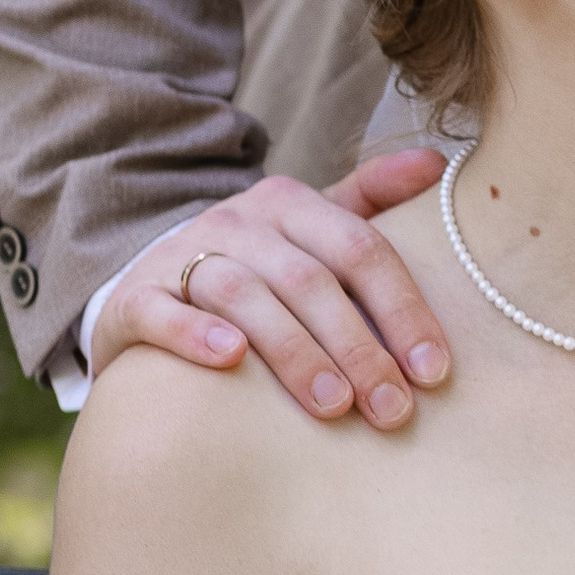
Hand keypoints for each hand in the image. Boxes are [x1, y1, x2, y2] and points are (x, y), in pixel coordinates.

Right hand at [91, 150, 453, 425]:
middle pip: (310, 280)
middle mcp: (237, 221)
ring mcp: (183, 256)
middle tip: (392, 410)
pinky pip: (165, 311)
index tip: (434, 371)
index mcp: (290, 205)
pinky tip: (231, 359)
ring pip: (245, 296)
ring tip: (334, 406)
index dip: (404, 309)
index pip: (361, 249)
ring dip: (296, 352)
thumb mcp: (310, 230)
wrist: (149, 289)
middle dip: (358, 347)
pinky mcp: (136, 297)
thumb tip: (437, 164)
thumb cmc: (255, 271)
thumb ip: (371, 200)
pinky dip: (196, 333)